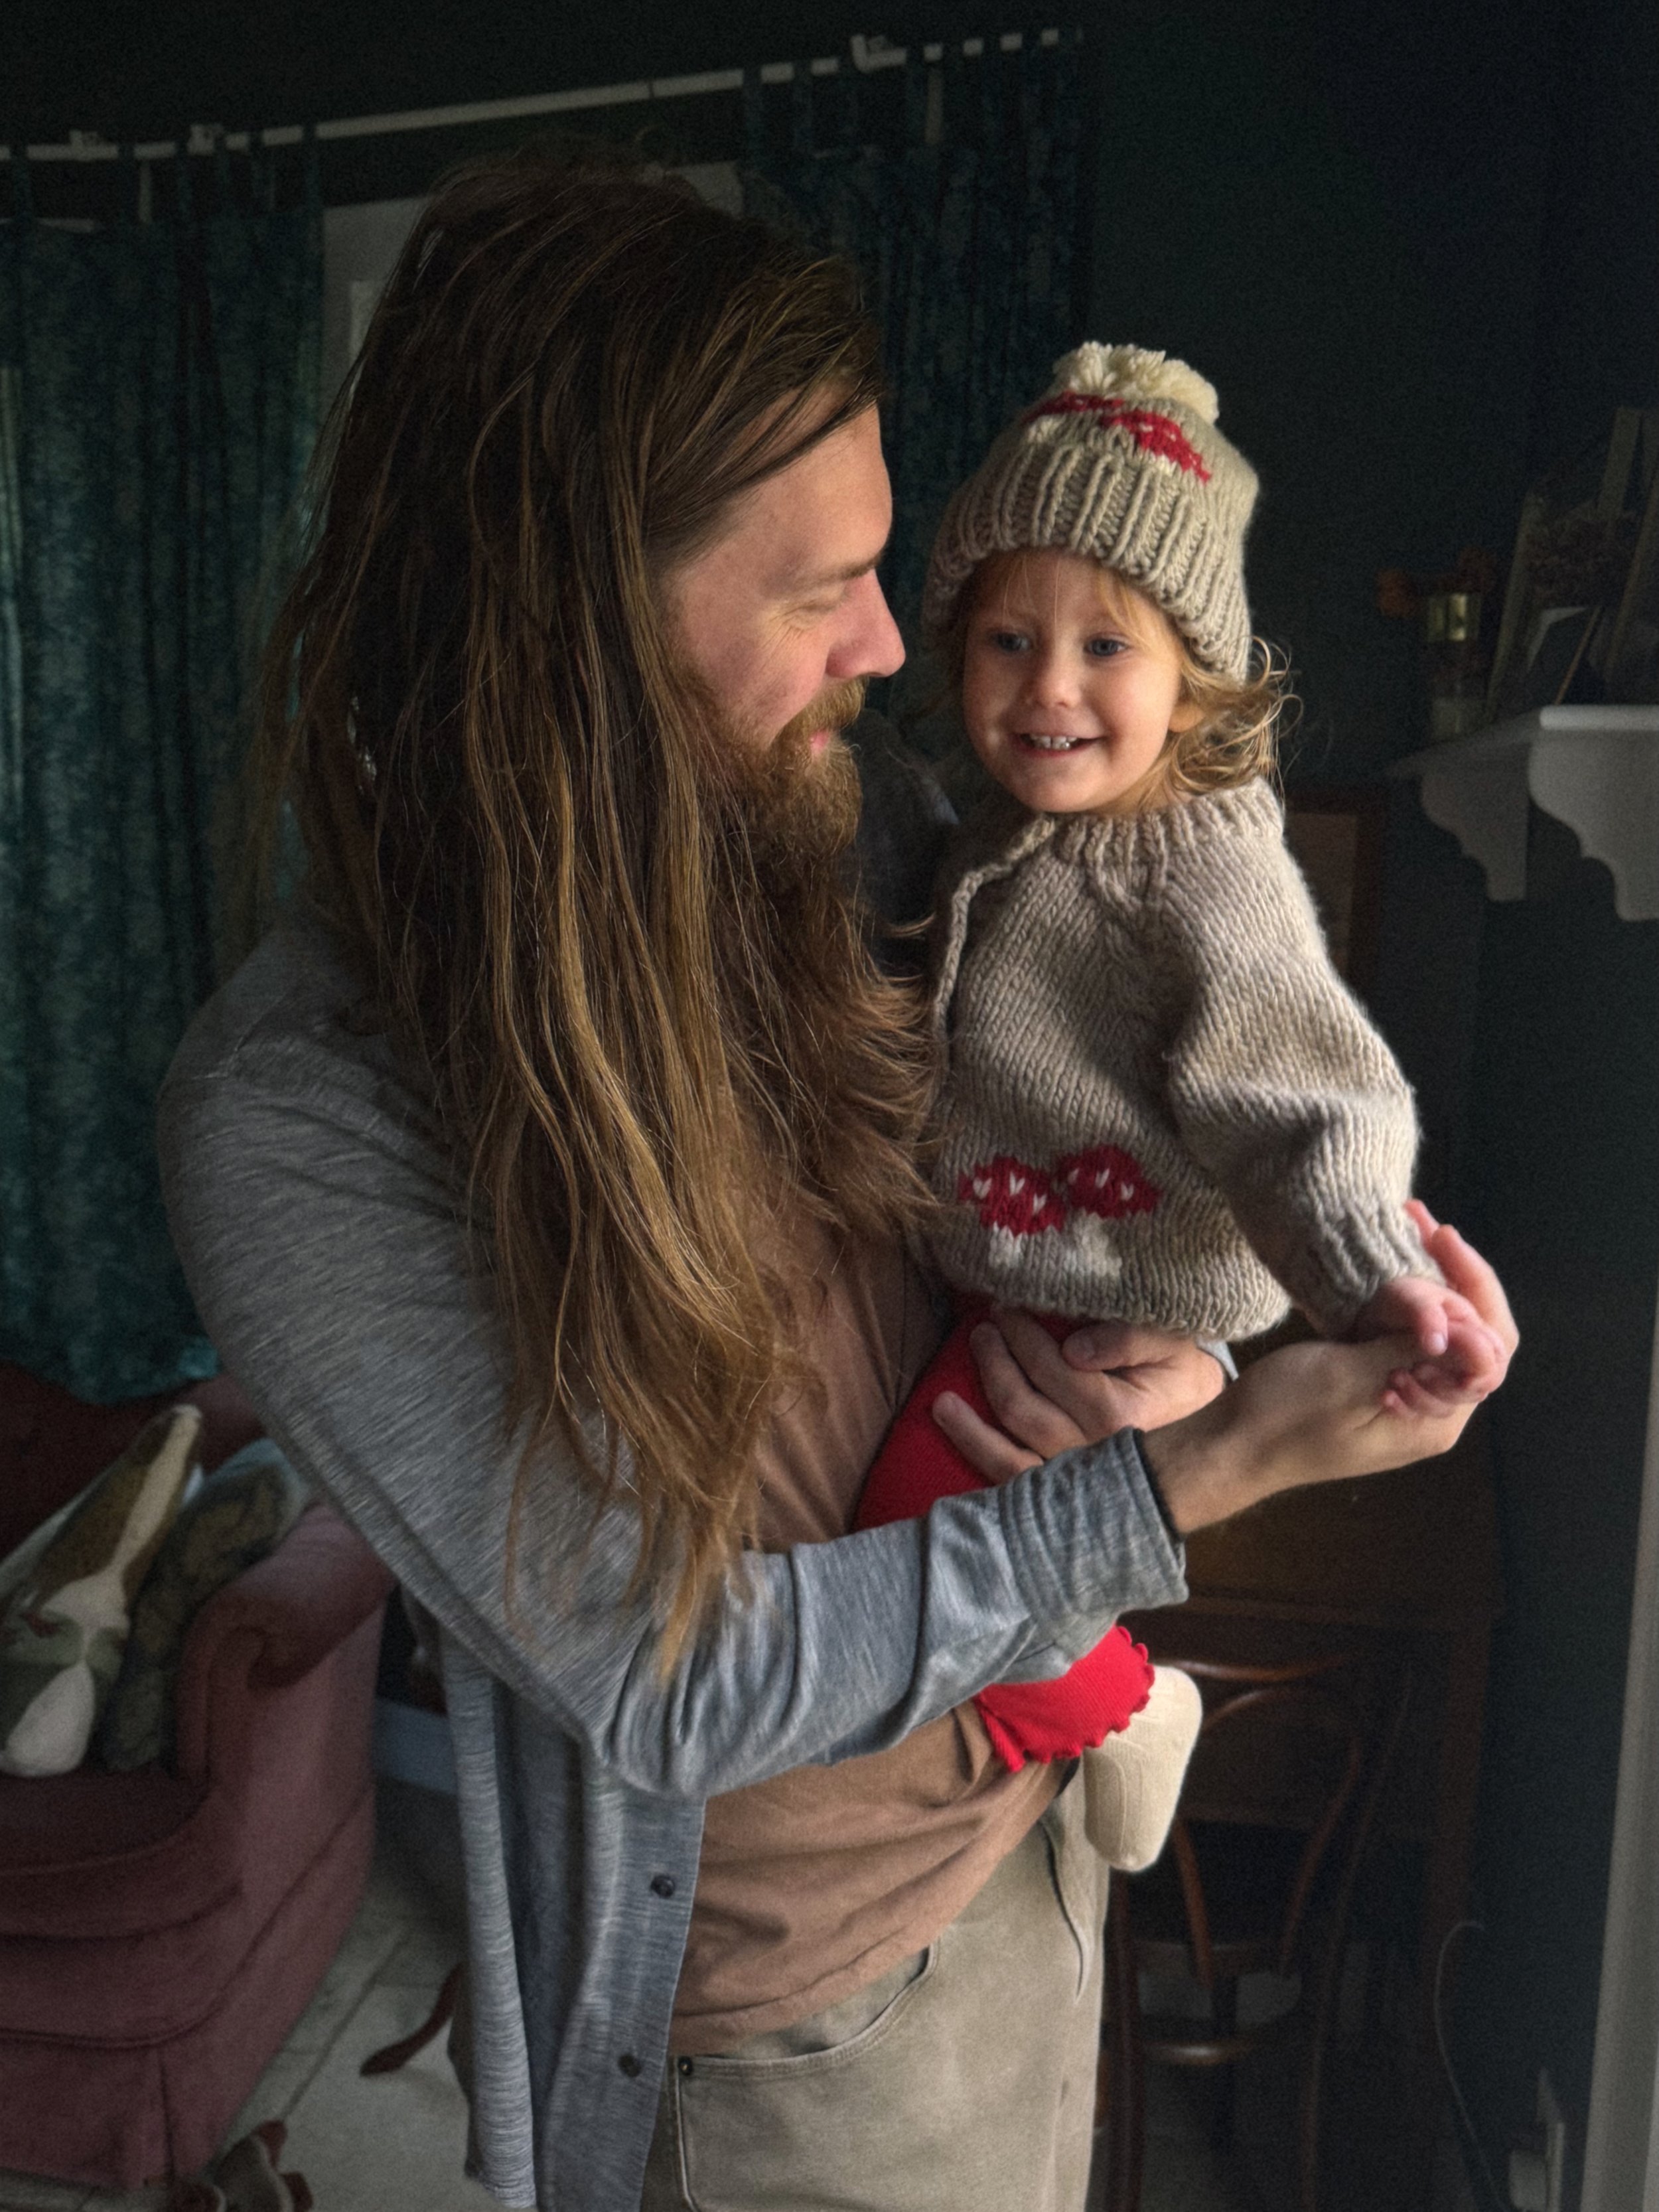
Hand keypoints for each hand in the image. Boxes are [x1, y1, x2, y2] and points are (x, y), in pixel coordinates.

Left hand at [931, 1309, 1227, 1484]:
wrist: (1205, 1443)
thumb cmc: (1182, 1382)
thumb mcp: (1171, 1344)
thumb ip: (1129, 1337)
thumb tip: (1074, 1349)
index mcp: (1121, 1417)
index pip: (1056, 1370)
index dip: (1024, 1336)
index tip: (1006, 1307)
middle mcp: (1093, 1456)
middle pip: (1024, 1406)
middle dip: (996, 1360)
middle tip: (984, 1327)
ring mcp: (1074, 1485)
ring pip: (1008, 1453)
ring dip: (972, 1416)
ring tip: (952, 1383)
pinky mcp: (1060, 1501)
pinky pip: (1010, 1486)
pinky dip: (977, 1459)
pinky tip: (951, 1432)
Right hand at [1147, 1209, 1516, 1534]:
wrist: (1230, 1444)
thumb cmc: (1284, 1417)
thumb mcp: (1348, 1379)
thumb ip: (1411, 1352)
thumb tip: (1475, 1330)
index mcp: (1436, 1422)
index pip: (1489, 1352)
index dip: (1477, 1291)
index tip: (1443, 1239)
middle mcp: (1434, 1414)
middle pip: (1472, 1338)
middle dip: (1456, 1278)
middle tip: (1426, 1222)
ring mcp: (1407, 1400)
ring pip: (1441, 1334)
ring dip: (1431, 1282)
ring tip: (1412, 1226)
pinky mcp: (1380, 1385)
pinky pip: (1409, 1339)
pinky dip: (1406, 1301)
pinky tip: (1393, 1264)